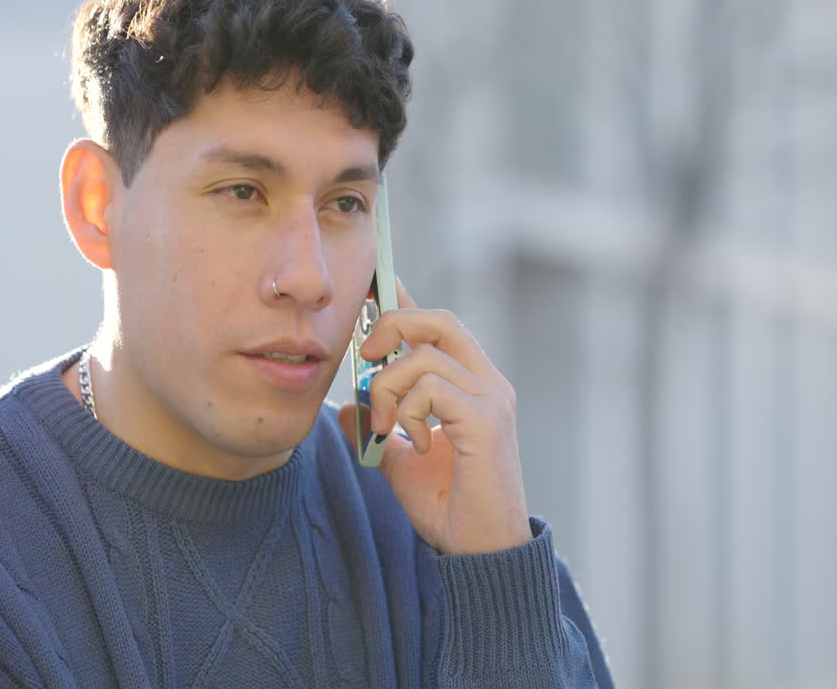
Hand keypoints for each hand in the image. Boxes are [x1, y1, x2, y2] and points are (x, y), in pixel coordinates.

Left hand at [336, 280, 531, 555]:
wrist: (479, 551)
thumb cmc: (449, 507)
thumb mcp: (400, 463)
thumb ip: (379, 431)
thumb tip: (344, 410)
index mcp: (472, 386)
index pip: (438, 326)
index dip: (404, 302)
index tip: (372, 286)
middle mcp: (488, 384)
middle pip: (440, 319)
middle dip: (392, 325)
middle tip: (364, 357)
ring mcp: (492, 400)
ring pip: (425, 357)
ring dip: (389, 388)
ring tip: (386, 427)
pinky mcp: (486, 422)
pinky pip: (433, 389)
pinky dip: (408, 410)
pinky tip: (413, 441)